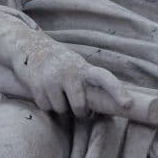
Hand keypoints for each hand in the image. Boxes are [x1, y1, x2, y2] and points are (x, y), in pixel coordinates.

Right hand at [10, 34, 130, 116]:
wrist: (29, 45)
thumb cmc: (59, 61)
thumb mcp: (76, 65)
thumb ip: (86, 82)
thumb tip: (101, 107)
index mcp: (84, 68)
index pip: (105, 78)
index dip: (117, 91)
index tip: (127, 104)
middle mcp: (69, 72)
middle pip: (79, 107)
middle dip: (79, 112)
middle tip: (77, 109)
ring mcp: (53, 78)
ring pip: (61, 109)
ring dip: (59, 107)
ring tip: (56, 92)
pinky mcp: (37, 84)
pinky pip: (46, 107)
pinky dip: (46, 104)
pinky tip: (44, 91)